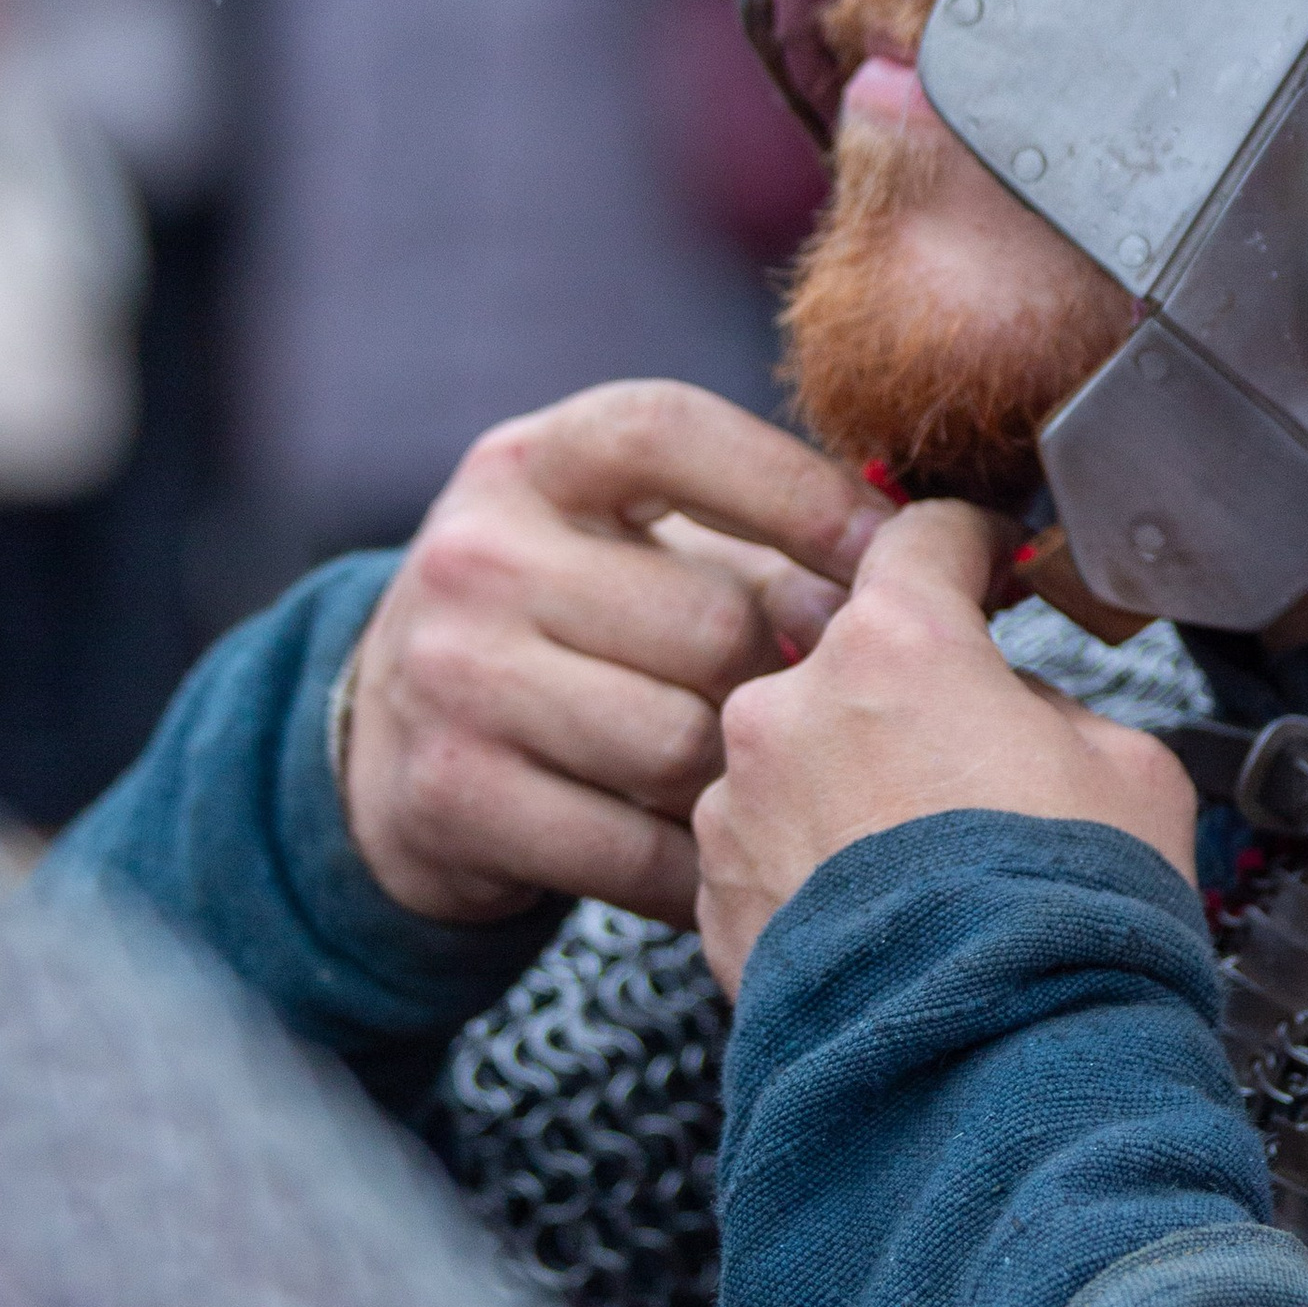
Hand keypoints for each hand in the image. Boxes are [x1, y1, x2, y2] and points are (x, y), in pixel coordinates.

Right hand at [345, 381, 883, 928]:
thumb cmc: (567, 629)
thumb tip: (919, 568)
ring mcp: (451, 675)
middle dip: (785, 677)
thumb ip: (755, 549)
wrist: (388, 745)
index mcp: (532, 463)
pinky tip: (719, 866)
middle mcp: (475, 553)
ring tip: (765, 788)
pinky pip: (632, 851)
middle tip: (820, 713)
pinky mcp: (448, 795)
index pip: (673, 434)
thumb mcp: (629, 551)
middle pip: (708, 620)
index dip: (797, 489)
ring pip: (678, 743)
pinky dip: (698, 872)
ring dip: (742, 783)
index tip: (888, 552)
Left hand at [693, 497, 1197, 995]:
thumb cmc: (1072, 920)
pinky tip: (887, 922)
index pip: (919, 538)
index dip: (969, 547)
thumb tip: (1017, 710)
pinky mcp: (713, 902)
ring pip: (795, 759)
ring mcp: (735, 808)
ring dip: (849, 787)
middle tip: (972, 758)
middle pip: (845, 658)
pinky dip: (813, 870)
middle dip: (904, 694)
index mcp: (896, 646)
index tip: (987, 565)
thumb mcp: (1129, 768)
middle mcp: (790, 708)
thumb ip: (1053, 704)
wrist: (995, 1077)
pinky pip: (764, 851)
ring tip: (929, 868)